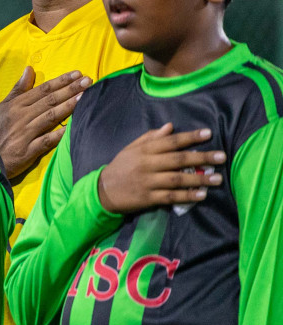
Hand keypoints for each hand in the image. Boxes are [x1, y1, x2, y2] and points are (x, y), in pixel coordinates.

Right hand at [0, 68, 91, 179]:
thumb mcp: (1, 107)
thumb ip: (17, 90)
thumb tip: (29, 70)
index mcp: (15, 105)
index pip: (42, 90)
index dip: (61, 81)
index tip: (77, 74)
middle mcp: (21, 117)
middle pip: (49, 100)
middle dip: (70, 90)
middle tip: (88, 81)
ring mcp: (25, 134)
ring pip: (50, 117)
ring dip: (69, 106)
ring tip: (85, 97)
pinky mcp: (27, 151)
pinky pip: (47, 140)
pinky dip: (60, 134)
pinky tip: (74, 127)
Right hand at [96, 124, 225, 214]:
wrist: (102, 190)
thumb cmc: (120, 167)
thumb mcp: (131, 149)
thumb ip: (150, 138)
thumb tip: (170, 127)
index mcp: (144, 150)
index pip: (170, 141)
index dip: (190, 137)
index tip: (208, 134)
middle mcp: (147, 165)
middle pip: (178, 160)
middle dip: (201, 157)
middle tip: (222, 156)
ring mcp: (148, 182)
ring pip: (177, 179)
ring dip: (199, 179)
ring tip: (218, 178)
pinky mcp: (148, 198)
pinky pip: (171, 197)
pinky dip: (187, 196)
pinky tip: (201, 195)